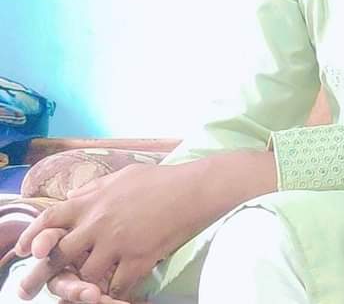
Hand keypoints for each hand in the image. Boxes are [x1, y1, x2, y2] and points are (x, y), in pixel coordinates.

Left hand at [15, 150, 276, 300]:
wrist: (195, 189)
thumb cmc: (162, 179)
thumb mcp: (124, 176)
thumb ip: (95, 187)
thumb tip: (73, 197)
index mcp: (94, 200)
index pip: (50, 217)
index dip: (33, 235)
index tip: (26, 250)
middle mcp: (99, 223)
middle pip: (60, 254)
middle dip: (49, 270)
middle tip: (43, 283)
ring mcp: (117, 243)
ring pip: (87, 275)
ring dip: (90, 280)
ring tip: (97, 279)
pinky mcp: (138, 259)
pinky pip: (117, 285)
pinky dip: (117, 288)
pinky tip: (123, 283)